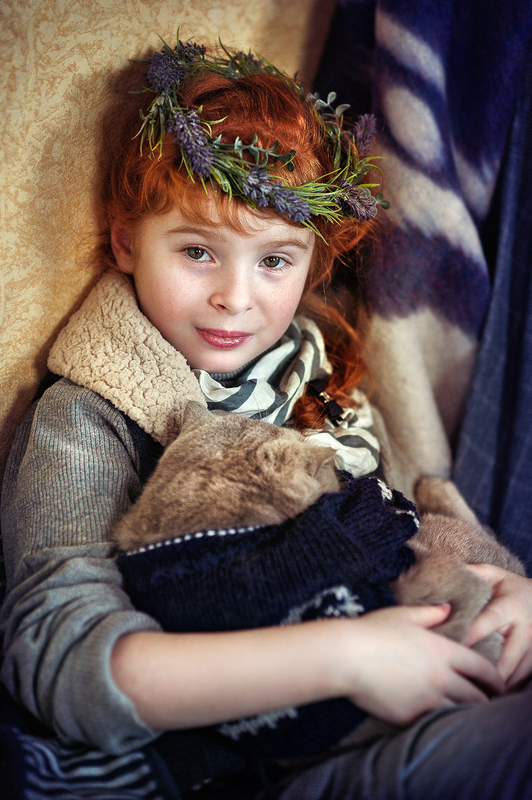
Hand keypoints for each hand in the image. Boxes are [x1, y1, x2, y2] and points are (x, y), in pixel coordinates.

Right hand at [337, 604, 501, 726]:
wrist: (346, 656)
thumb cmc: (373, 631)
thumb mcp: (403, 615)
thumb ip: (430, 613)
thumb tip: (447, 609)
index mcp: (443, 651)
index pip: (481, 668)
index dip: (494, 678)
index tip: (498, 683)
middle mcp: (440, 678)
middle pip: (475, 696)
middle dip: (483, 699)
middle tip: (483, 700)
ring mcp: (425, 700)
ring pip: (456, 713)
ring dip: (462, 712)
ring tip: (462, 711)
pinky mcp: (408, 716)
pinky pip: (430, 722)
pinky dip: (435, 720)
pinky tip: (434, 717)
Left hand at [464, 563, 531, 688]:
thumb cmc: (510, 586)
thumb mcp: (493, 574)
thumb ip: (471, 574)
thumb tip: (443, 575)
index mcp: (509, 607)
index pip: (487, 623)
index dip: (470, 636)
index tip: (454, 648)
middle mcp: (524, 630)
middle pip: (506, 658)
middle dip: (487, 674)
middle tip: (465, 686)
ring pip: (518, 673)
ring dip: (498, 686)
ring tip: (476, 699)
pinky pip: (525, 678)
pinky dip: (510, 688)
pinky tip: (492, 697)